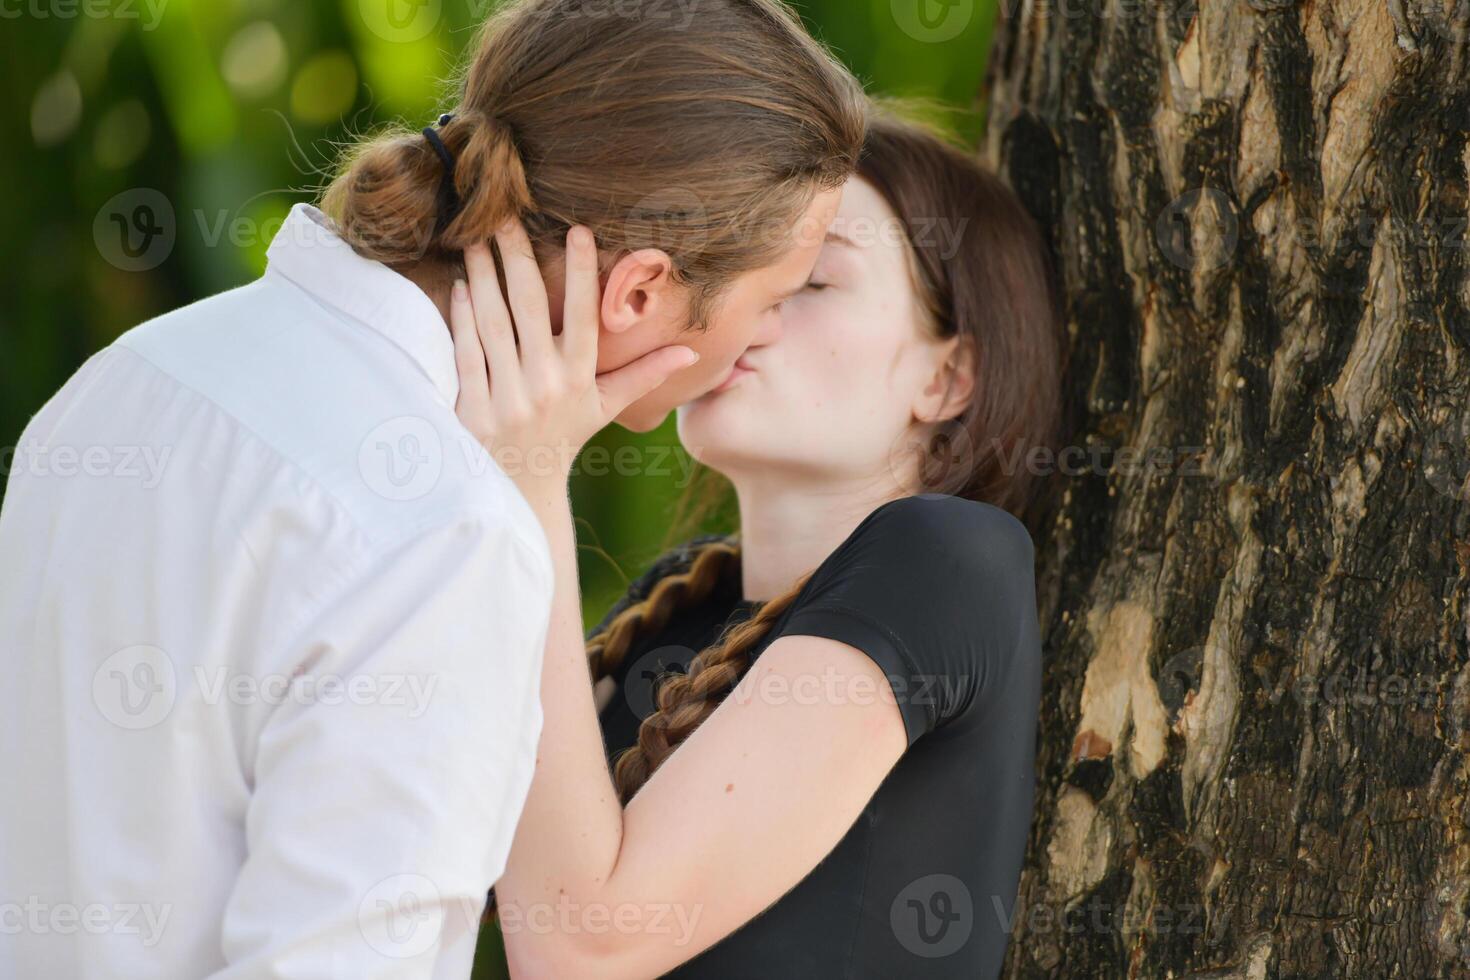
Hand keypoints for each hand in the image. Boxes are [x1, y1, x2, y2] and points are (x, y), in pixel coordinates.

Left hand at [449, 220, 698, 494]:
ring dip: (485, 278)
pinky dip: (463, 318)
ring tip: (476, 239)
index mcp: (579, 379)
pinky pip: (468, 354)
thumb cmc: (564, 437)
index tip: (577, 231)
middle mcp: (545, 385)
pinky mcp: (474, 408)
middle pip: (531, 309)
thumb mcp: (607, 408)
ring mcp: (507, 397)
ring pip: (495, 324)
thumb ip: (645, 376)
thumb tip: (691, 353)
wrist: (520, 488)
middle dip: (518, 259)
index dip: (583, 273)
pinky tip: (461, 286)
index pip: (585, 317)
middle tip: (505, 216)